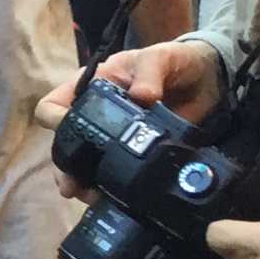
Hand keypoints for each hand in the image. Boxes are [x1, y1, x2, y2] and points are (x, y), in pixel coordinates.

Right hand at [35, 39, 225, 200]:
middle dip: (64, 166)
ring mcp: (111, 140)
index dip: (54, 119)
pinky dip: (108, 190)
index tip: (66, 133)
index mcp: (89, 90)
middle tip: (71, 185)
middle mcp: (92, 118)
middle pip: (63, 144)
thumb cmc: (173, 62)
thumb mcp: (159, 59)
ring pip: (82, 165)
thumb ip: (150, 73)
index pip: (54, 105)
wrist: (206, 82)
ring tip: (90, 197)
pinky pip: (112, 176)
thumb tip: (142, 96)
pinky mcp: (132, 157)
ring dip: (81, 183)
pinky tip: (110, 200)